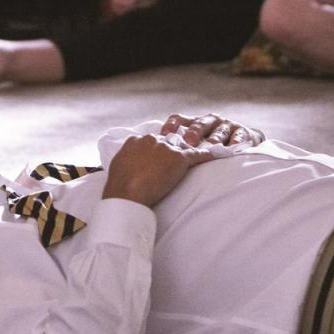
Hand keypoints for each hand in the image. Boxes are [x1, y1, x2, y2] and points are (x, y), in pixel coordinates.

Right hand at [103, 134, 217, 206]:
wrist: (127, 193)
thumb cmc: (118, 185)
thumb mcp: (118, 165)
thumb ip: (127, 158)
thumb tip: (129, 162)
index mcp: (136, 140)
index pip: (151, 141)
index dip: (156, 150)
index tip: (158, 158)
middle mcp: (152, 140)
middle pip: (168, 141)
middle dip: (171, 151)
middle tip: (174, 162)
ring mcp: (166, 148)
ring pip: (182, 147)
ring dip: (189, 152)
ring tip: (197, 156)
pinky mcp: (179, 158)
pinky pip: (197, 154)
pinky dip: (207, 154)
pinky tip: (216, 154)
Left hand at [160, 112, 263, 147]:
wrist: (241, 143)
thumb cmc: (210, 147)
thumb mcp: (194, 146)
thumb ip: (178, 148)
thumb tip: (152, 157)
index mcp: (194, 122)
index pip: (179, 119)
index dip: (171, 125)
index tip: (163, 135)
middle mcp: (209, 121)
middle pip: (199, 124)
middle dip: (194, 132)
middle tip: (189, 142)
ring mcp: (226, 126)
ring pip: (219, 131)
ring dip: (215, 139)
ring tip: (212, 147)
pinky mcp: (243, 132)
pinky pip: (239, 136)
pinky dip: (236, 141)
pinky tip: (233, 147)